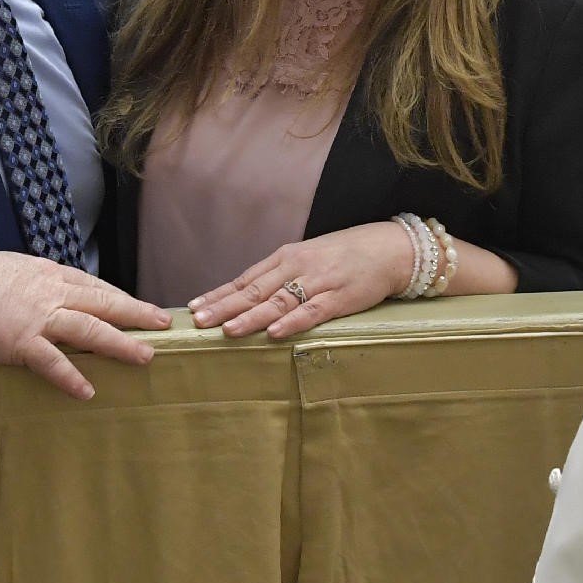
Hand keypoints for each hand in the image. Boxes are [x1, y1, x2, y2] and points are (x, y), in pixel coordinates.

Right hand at [0, 254, 164, 399]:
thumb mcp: (14, 268)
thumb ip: (37, 281)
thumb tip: (53, 292)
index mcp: (49, 274)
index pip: (94, 286)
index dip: (121, 297)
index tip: (140, 307)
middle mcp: (51, 292)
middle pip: (103, 302)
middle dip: (136, 313)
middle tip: (163, 324)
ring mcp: (39, 317)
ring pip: (90, 328)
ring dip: (120, 343)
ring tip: (145, 356)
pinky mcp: (21, 342)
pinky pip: (52, 361)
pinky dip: (71, 376)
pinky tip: (88, 390)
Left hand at [191, 223, 423, 339]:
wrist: (389, 248)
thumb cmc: (345, 255)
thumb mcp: (308, 258)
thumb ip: (281, 276)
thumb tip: (249, 297)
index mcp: (286, 258)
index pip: (245, 279)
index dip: (219, 294)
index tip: (193, 307)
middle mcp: (296, 267)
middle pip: (254, 291)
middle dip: (224, 307)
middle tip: (199, 321)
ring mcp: (318, 282)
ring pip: (278, 302)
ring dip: (251, 317)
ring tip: (227, 330)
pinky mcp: (339, 298)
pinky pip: (312, 312)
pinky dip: (292, 323)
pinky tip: (274, 333)